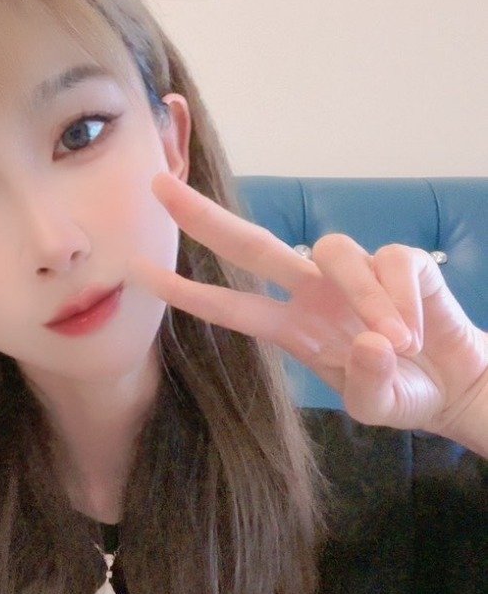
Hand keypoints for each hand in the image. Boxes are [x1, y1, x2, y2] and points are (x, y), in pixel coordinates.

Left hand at [127, 171, 487, 439]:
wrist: (456, 386)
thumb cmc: (402, 390)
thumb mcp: (375, 405)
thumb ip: (366, 383)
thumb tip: (371, 343)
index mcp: (293, 328)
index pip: (229, 306)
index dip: (185, 292)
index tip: (137, 271)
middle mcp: (313, 291)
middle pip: (251, 244)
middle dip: (203, 217)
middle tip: (157, 187)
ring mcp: (353, 272)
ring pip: (335, 254)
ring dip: (366, 298)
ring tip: (399, 345)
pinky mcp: (399, 261)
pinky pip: (391, 266)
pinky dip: (404, 304)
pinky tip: (419, 333)